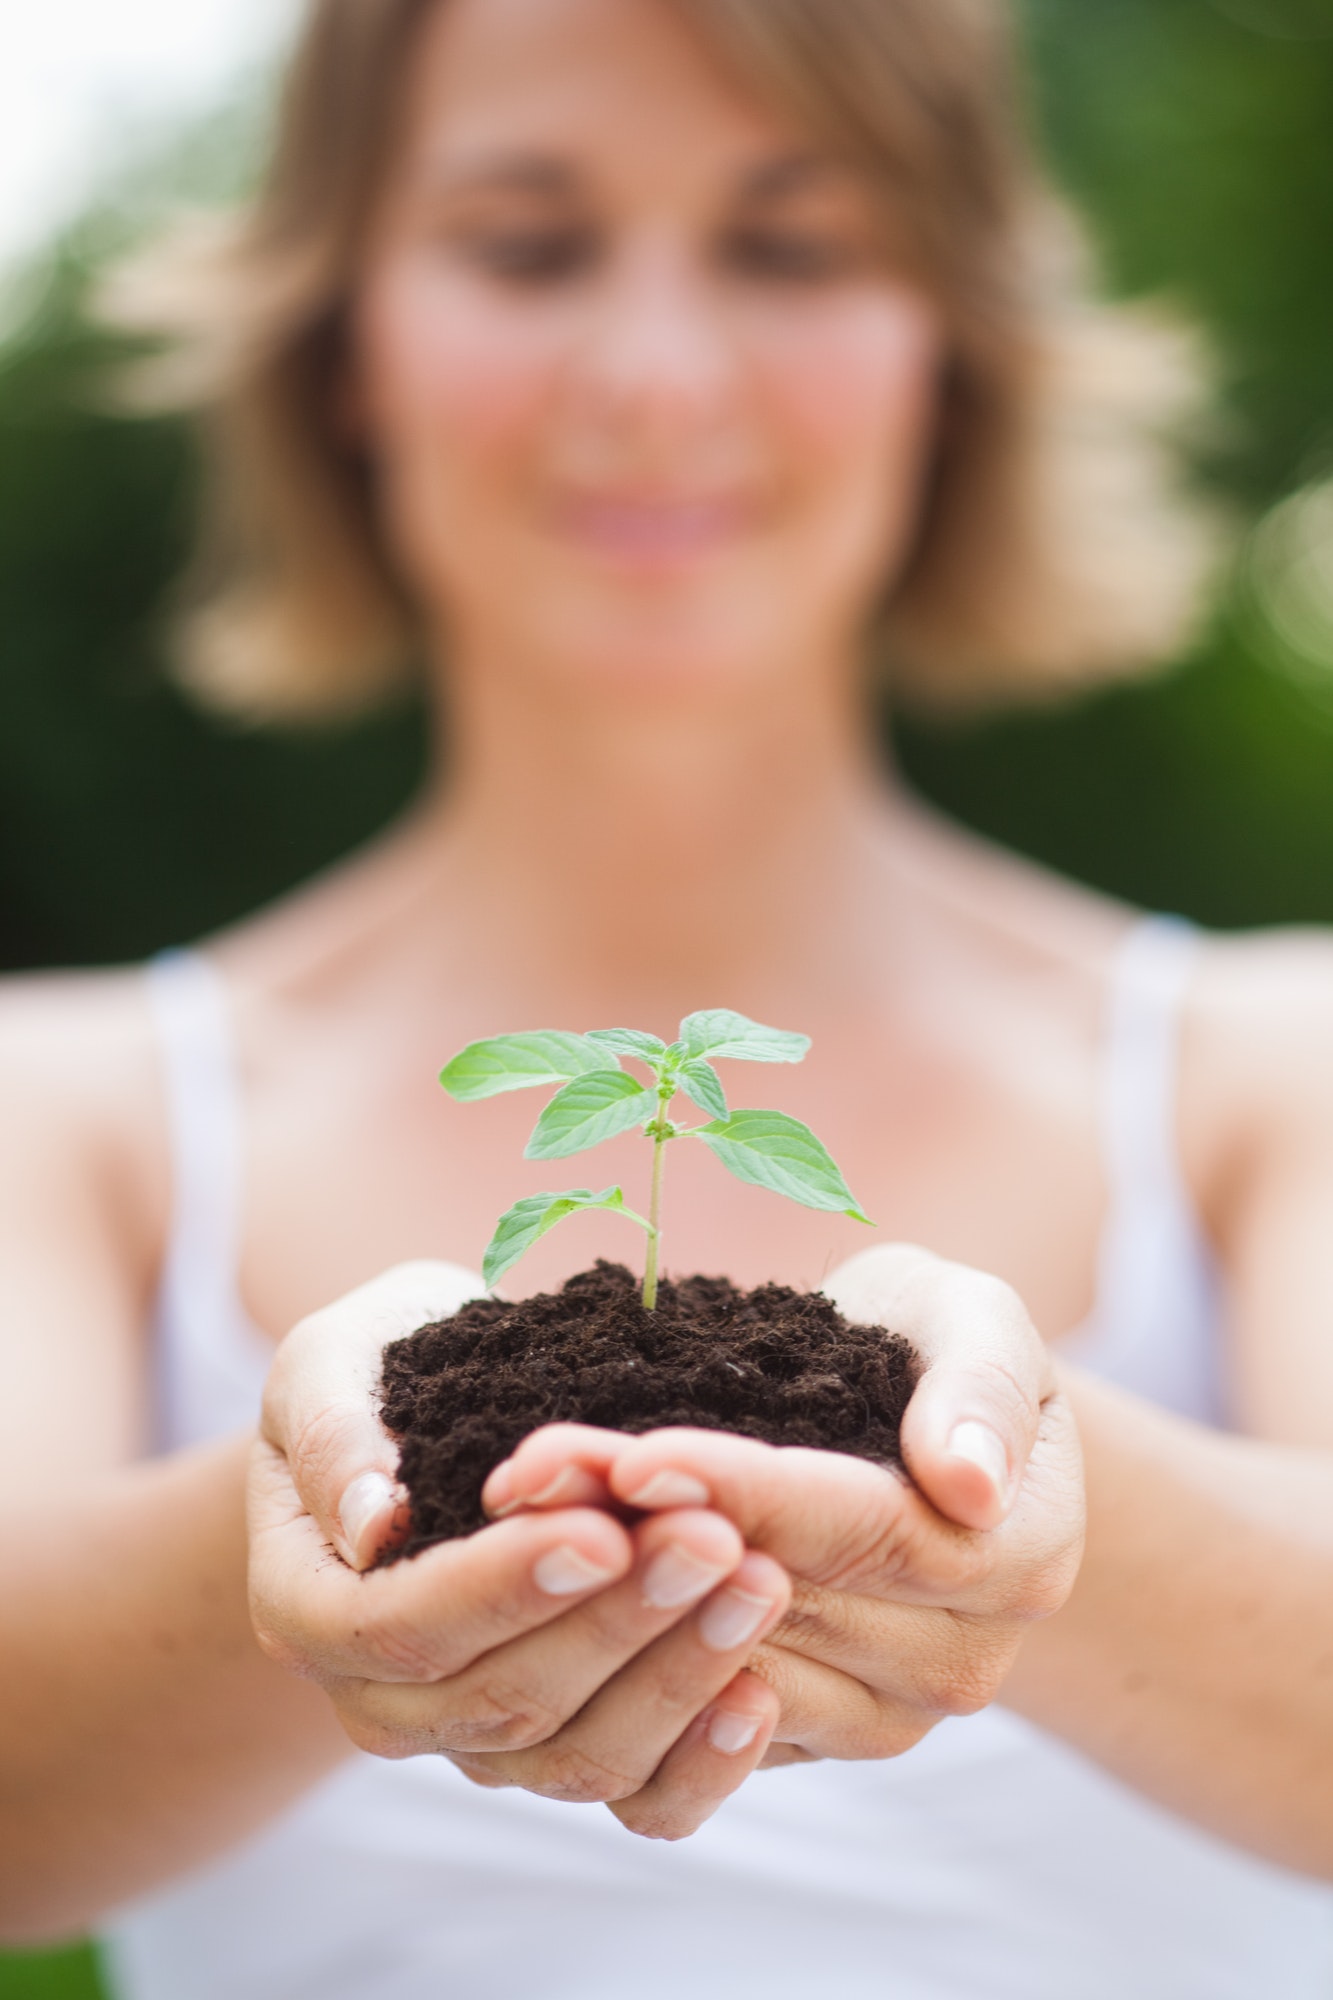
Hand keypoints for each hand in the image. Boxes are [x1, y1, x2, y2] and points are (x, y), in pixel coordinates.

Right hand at [248, 1263, 791, 1837]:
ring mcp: (475, 1742)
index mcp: (310, 1609)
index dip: (501, 1588)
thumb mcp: (330, 1364)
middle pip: (502, 1698)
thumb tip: (374, 1522)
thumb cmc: (375, 1374)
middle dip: (616, 1620)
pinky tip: (759, 1694)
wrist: (424, 1428)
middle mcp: (385, 1702)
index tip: (598, 1530)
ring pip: (575, 1755)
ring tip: (757, 1583)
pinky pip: (634, 1801)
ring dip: (676, 1674)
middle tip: (711, 1539)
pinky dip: (700, 1763)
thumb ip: (336, 1433)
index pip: (401, 1626)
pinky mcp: (562, 1755)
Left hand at [481, 1244, 1085, 1763]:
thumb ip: (984, 1387)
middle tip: (531, 1471)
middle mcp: (958, 1664)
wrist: (916, 1428)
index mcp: (1017, 1560)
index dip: (744, 1493)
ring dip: (603, 1587)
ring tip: (517, 1506)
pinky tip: (531, 1577)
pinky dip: (605, 1648)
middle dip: (645, 1530)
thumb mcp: (977, 1322)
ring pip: (718, 1662)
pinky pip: (692, 1728)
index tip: (639, 1456)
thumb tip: (969, 1484)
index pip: (862, 1531)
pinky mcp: (800, 1739)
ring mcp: (880, 1717)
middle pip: (776, 1599)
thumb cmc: (938, 1350)